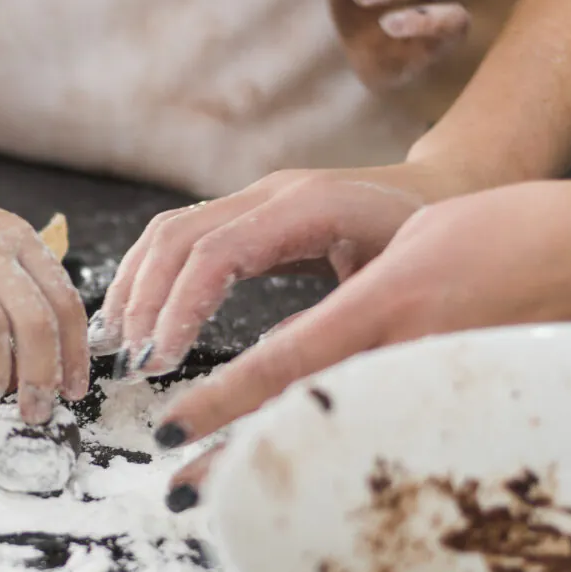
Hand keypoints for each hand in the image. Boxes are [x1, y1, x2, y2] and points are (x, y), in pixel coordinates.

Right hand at [93, 159, 471, 377]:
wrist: (449, 192)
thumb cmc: (434, 247)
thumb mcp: (397, 289)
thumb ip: (338, 324)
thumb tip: (278, 378)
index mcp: (308, 206)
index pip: (217, 252)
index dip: (179, 309)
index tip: (160, 363)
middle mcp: (273, 193)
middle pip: (178, 236)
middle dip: (145, 302)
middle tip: (131, 363)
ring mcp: (256, 198)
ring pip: (169, 232)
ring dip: (137, 288)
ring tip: (121, 346)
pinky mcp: (247, 213)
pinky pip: (181, 236)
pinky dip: (149, 278)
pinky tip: (137, 321)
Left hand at [156, 179, 570, 497]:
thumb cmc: (523, 235)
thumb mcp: (422, 246)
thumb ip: (357, 296)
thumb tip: (305, 342)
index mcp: (390, 301)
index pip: (286, 358)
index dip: (222, 400)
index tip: (173, 429)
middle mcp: (413, 353)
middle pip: (305, 419)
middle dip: (239, 457)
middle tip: (181, 492)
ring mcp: (448, 391)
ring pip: (347, 442)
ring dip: (288, 469)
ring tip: (233, 502)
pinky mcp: (476, 416)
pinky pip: (400, 447)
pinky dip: (352, 469)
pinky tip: (323, 489)